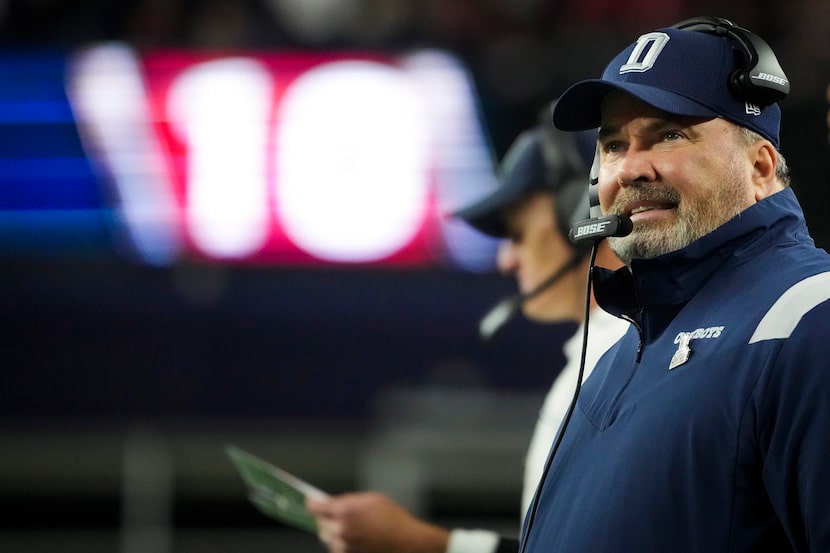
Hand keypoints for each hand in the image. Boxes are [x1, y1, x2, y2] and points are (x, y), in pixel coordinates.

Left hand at [306, 492, 449, 552]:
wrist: (408, 543)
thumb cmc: (394, 519)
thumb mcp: (372, 499)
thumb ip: (349, 500)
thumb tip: (333, 503)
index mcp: (346, 511)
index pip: (317, 507)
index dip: (312, 504)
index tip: (309, 502)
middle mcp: (341, 530)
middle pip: (320, 524)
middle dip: (325, 518)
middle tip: (332, 514)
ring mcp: (345, 547)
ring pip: (328, 539)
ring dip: (333, 532)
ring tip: (349, 528)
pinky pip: (337, 550)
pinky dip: (341, 544)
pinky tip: (354, 539)